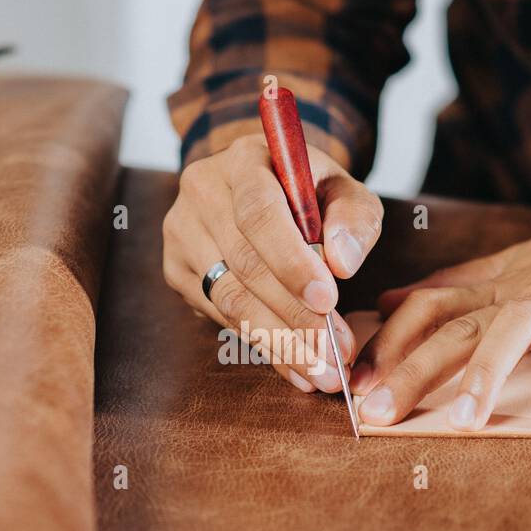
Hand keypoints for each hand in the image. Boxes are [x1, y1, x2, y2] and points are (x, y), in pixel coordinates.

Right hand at [163, 135, 382, 391]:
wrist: (264, 189)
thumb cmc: (311, 193)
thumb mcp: (345, 191)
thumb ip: (353, 219)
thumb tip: (342, 263)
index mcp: (244, 159)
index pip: (259, 213)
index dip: (291, 261)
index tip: (328, 300)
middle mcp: (201, 191)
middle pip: (244, 264)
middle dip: (295, 316)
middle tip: (335, 353)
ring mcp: (182, 232)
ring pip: (230, 299)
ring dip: (280, 342)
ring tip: (322, 371)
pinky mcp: (177, 269)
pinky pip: (220, 316)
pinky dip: (263, 346)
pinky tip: (297, 368)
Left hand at [351, 181, 530, 429]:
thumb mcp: (522, 268)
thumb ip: (459, 288)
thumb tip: (392, 303)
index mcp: (500, 281)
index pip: (426, 306)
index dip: (385, 343)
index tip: (350, 382)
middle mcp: (527, 285)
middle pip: (455, 327)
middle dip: (411, 371)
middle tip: (377, 416)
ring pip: (514, 329)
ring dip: (485, 375)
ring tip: (462, 423)